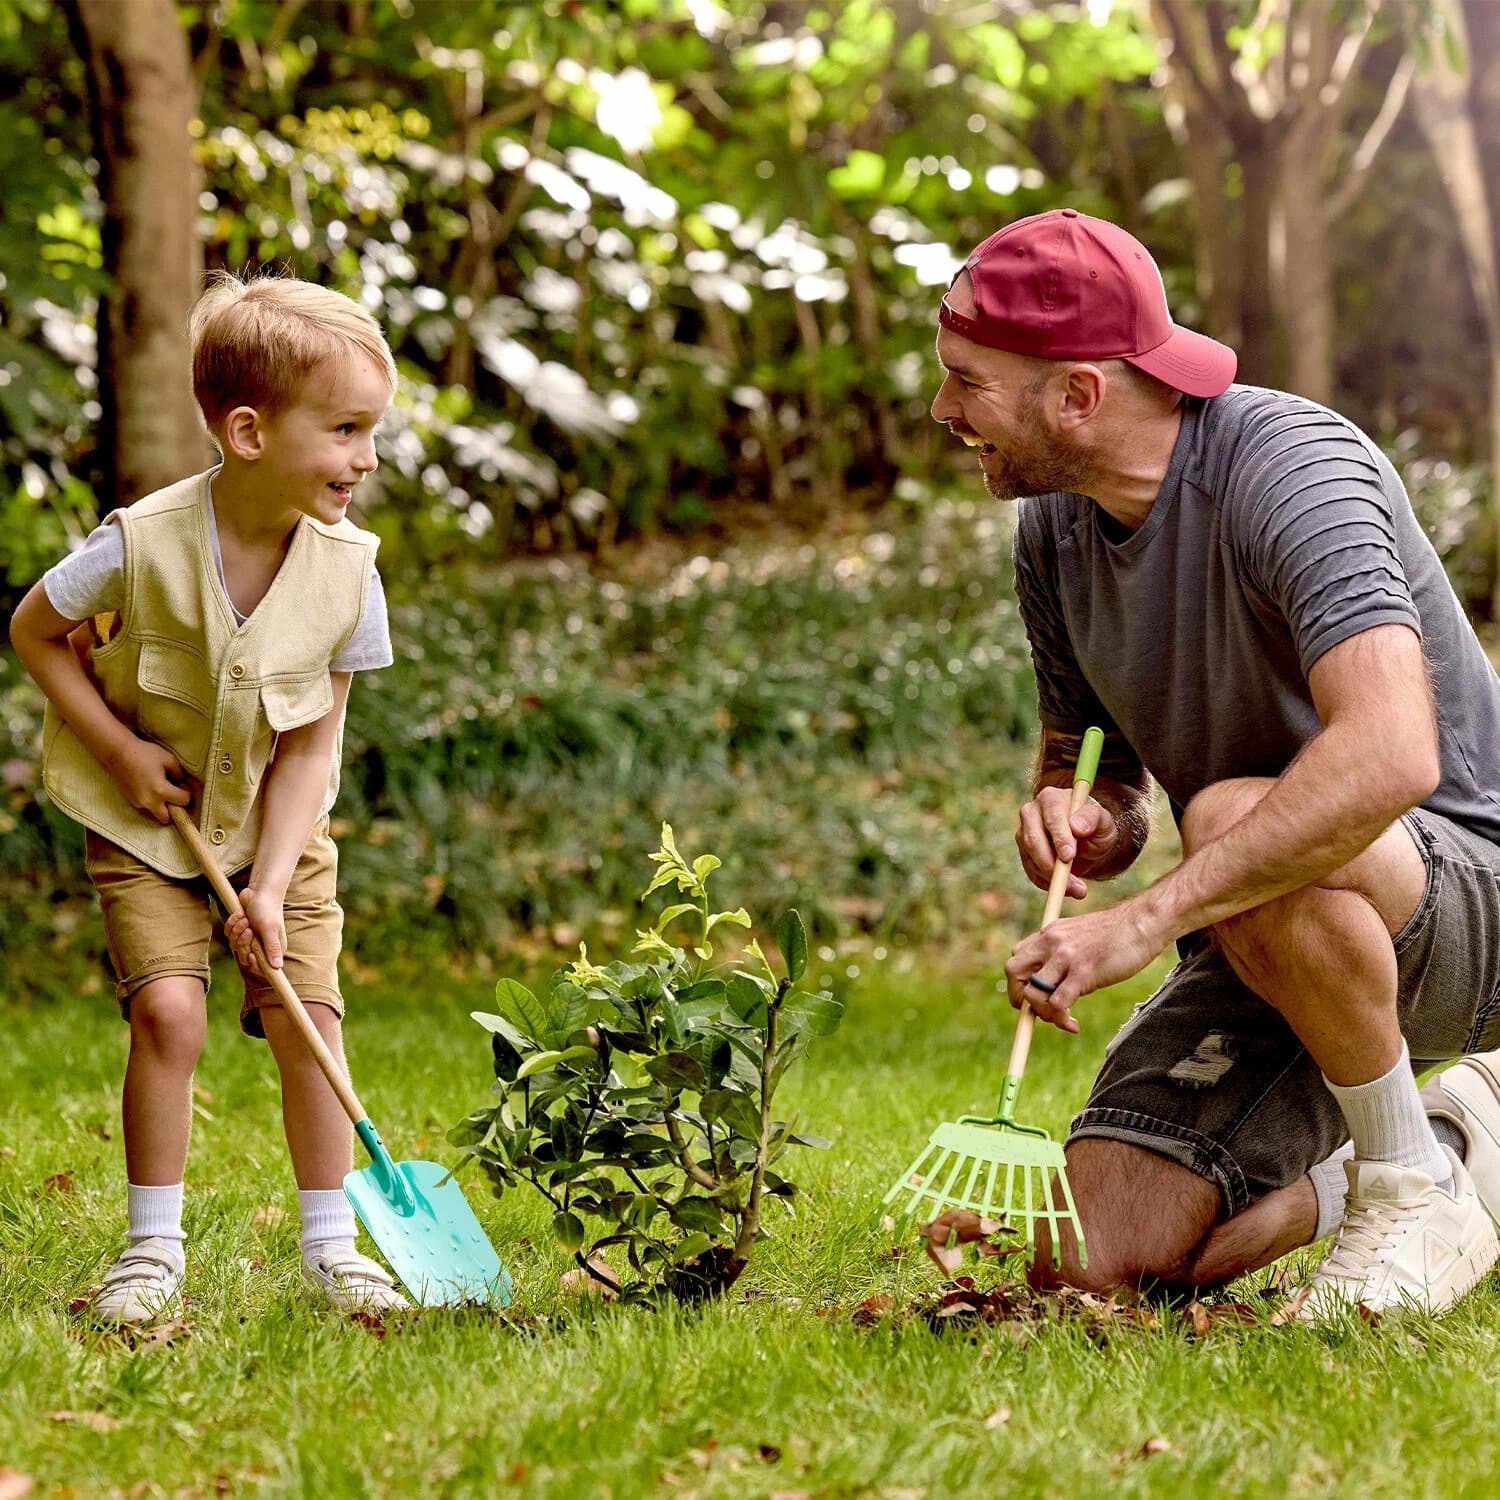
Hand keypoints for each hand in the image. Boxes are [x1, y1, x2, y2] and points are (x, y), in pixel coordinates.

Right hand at [107, 735, 192, 824]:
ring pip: (155, 813)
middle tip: (174, 795)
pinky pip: (146, 807)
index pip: (183, 801)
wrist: (118, 753)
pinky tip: (150, 788)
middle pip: (167, 818)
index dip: (187, 793)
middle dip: (174, 809)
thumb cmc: (144, 754)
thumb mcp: (168, 759)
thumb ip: (179, 773)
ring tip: (161, 790)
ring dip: (162, 806)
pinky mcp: (130, 801)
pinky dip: (152, 802)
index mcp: (160, 791)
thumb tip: (183, 783)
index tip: (183, 785)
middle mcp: (149, 801)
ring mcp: (138, 802)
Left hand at [225, 884, 287, 972]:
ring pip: (235, 946)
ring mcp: (250, 939)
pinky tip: (239, 914)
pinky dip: (232, 924)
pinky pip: (229, 935)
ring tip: (245, 919)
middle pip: (244, 957)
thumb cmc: (268, 909)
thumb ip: (272, 949)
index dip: (253, 963)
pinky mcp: (239, 931)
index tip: (250, 953)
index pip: (261, 968)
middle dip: (243, 943)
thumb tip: (278, 968)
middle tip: (249, 930)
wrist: (259, 891)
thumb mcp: (270, 929)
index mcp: (273, 949)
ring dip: (237, 930)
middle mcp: (262, 946)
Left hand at [1003, 899, 1166, 1031]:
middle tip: (1039, 1012)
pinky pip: (1058, 1003)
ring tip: (1063, 1020)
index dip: (1021, 981)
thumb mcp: (1081, 937)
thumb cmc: (1118, 934)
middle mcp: (1051, 942)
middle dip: (1020, 997)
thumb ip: (1063, 954)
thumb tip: (1055, 985)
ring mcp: (1066, 957)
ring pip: (1033, 993)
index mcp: (1049, 933)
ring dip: (1043, 1014)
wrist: (1144, 922)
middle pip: (1014, 972)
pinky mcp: (1083, 972)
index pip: (1017, 957)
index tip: (1037, 996)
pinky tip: (1073, 1024)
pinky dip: (1060, 1019)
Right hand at [1015, 786, 1118, 898]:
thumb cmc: (1095, 825)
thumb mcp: (1103, 821)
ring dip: (1052, 878)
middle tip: (1073, 884)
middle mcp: (1032, 812)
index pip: (1052, 818)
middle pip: (1033, 839)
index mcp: (1052, 798)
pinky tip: (1066, 888)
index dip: (1059, 838)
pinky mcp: (1023, 851)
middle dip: (1051, 864)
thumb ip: (1093, 819)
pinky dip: (1046, 883)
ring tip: (1077, 889)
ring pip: (1030, 858)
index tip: (1069, 857)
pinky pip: (1030, 871)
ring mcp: (1024, 832)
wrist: (1086, 838)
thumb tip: (1077, 827)